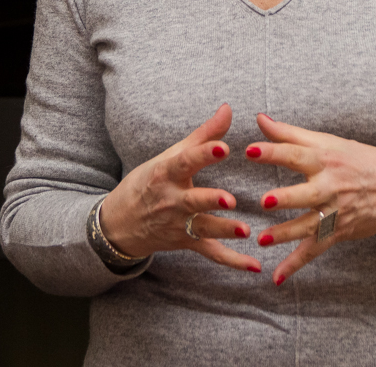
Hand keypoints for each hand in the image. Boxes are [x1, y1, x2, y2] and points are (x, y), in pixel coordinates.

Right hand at [98, 103, 260, 272]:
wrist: (120, 223)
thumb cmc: (149, 182)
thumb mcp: (170, 156)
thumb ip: (203, 135)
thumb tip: (229, 108)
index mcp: (166, 174)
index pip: (184, 162)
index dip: (203, 154)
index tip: (223, 147)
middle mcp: (170, 201)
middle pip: (191, 201)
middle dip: (210, 201)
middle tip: (230, 199)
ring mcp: (177, 224)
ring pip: (202, 229)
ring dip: (224, 230)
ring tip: (245, 231)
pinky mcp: (186, 242)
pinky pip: (211, 253)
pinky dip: (233, 261)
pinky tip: (255, 266)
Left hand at [246, 113, 375, 284]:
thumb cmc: (360, 160)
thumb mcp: (329, 142)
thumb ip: (290, 134)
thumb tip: (259, 119)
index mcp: (326, 159)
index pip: (296, 154)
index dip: (273, 151)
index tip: (250, 150)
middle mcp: (331, 186)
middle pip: (307, 193)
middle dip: (287, 198)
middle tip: (265, 201)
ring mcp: (336, 212)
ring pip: (309, 225)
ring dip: (286, 234)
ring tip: (263, 240)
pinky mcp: (339, 231)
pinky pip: (315, 249)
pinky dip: (296, 264)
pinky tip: (277, 277)